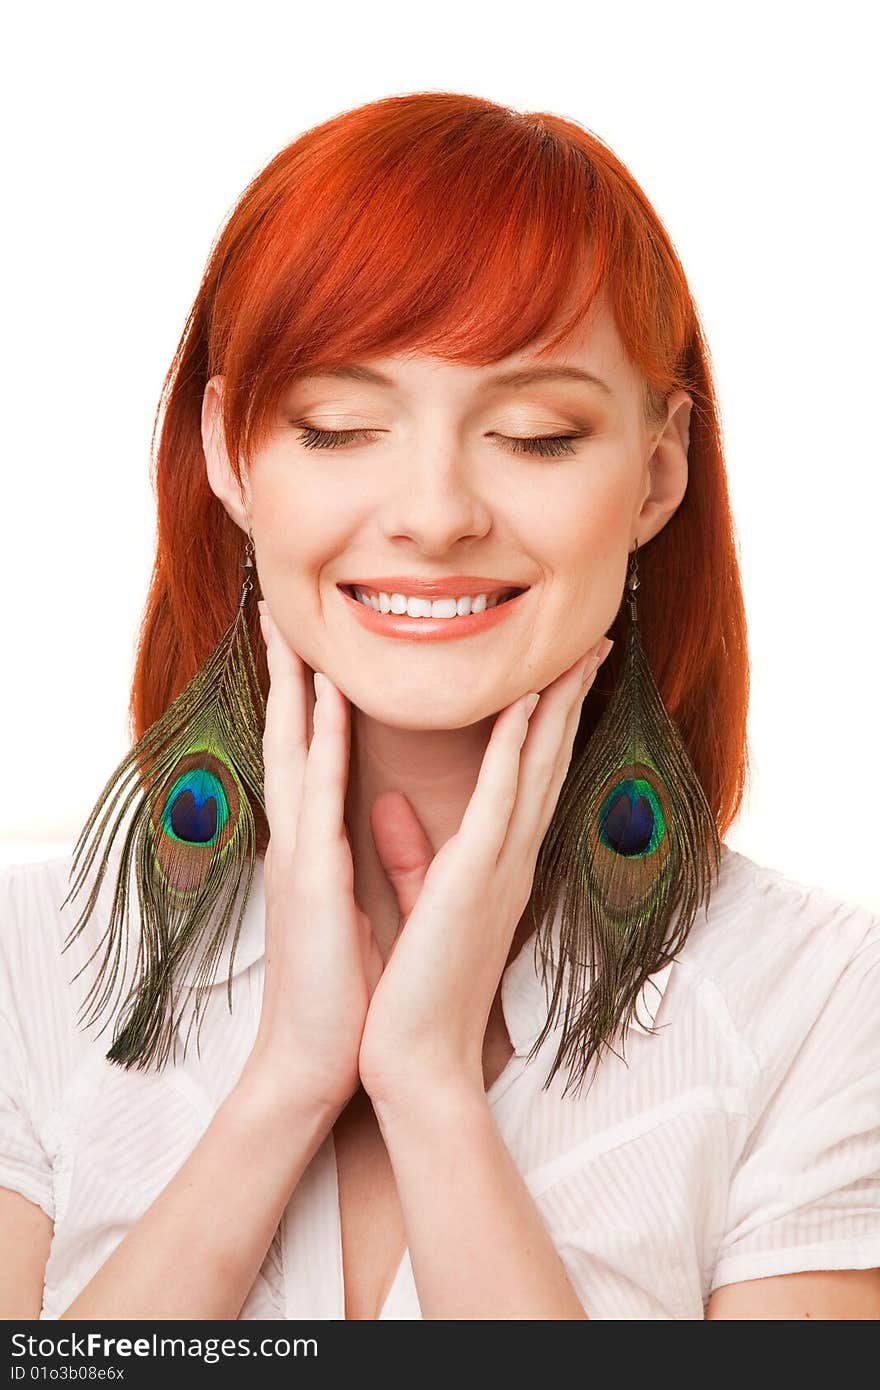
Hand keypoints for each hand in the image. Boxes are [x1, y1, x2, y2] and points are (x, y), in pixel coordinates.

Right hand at [239, 602, 381, 1115]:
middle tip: (285, 610)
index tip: (322, 644)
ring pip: (296, 748)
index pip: (313, 754)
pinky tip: (330, 695)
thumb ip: (371, 851)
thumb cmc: (344, 989)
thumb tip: (382, 808)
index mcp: (316, 844)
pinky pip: (321, 793)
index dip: (313, 695)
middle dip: (291, 670)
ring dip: (299, 681)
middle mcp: (301, 838)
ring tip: (294, 625)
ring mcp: (301, 853)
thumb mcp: (358, 906)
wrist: (321, 1061)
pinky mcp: (311, 877)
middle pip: (294, 735)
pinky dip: (325, 739)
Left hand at [356, 636, 613, 1106]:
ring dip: (555, 704)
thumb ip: (406, 853)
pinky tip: (528, 704)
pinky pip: (502, 800)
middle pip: (548, 760)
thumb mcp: (411, 905)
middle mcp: (510, 859)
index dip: (546, 719)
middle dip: (568, 697)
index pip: (530, 777)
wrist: (414, 1059)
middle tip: (590, 643)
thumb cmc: (413, 989)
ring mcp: (500, 867)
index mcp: (495, 863)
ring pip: (538, 768)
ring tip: (575, 652)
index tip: (556, 670)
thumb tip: (388, 808)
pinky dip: (517, 749)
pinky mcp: (475, 880)